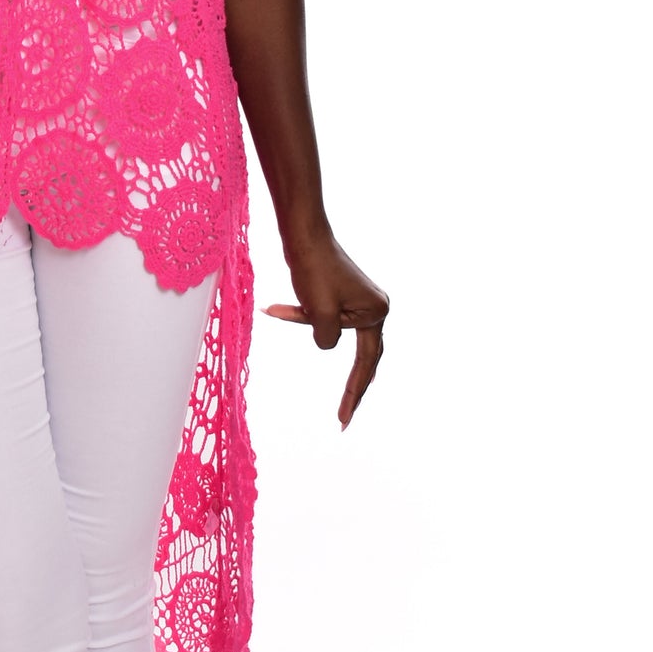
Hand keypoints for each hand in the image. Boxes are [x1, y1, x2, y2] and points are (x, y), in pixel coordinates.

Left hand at [263, 232, 388, 428]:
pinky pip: (324, 316)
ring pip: (334, 331)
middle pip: (361, 354)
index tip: (344, 418)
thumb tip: (326, 344)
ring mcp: (360, 300)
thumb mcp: (320, 314)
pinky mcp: (342, 294)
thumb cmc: (313, 269)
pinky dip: (303, 315)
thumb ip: (326, 339)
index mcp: (376, 312)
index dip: (355, 392)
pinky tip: (277, 307)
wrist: (301, 232)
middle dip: (349, 384)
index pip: (366, 361)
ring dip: (309, 322)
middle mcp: (374, 307)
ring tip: (299, 300)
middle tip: (342, 418)